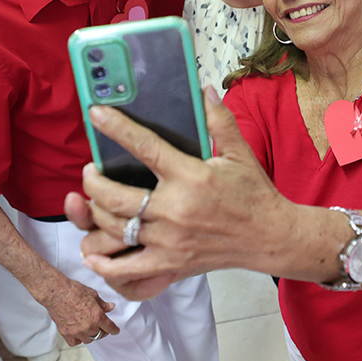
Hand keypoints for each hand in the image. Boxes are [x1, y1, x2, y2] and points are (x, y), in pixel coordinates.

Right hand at [38, 275, 118, 346]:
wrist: (56, 292)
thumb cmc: (73, 290)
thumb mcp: (93, 294)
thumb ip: (103, 304)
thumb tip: (110, 307)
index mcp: (97, 316)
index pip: (110, 327)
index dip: (114, 330)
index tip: (115, 331)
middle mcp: (88, 326)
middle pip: (99, 335)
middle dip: (102, 331)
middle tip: (101, 327)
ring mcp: (76, 331)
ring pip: (88, 340)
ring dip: (91, 336)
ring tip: (89, 329)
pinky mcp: (65, 333)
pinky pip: (74, 343)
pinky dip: (78, 340)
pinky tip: (78, 334)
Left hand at [75, 94, 290, 299]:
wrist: (270, 237)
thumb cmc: (253, 193)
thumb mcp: (240, 152)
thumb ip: (219, 120)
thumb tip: (203, 90)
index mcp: (191, 177)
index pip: (145, 147)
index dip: (116, 128)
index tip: (96, 113)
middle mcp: (175, 210)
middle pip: (115, 197)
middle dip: (93, 181)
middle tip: (91, 171)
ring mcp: (170, 241)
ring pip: (115, 229)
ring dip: (95, 213)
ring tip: (94, 201)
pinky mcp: (171, 264)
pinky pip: (127, 270)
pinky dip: (105, 264)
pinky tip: (92, 253)